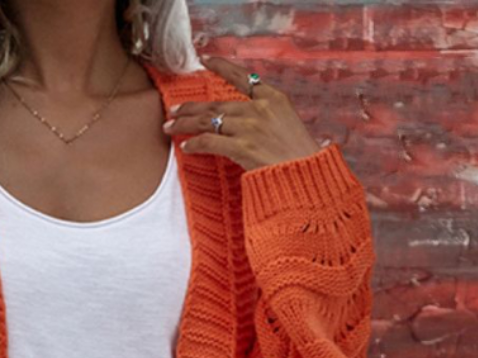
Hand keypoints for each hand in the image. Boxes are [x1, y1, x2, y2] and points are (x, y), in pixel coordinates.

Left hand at [162, 53, 321, 171]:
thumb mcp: (289, 126)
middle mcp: (260, 108)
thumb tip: (248, 122)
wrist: (307, 177)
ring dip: (185, 123)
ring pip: (209, 119)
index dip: (222, 67)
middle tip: (174, 110)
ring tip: (170, 126)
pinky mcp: (242, 147)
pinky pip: (210, 141)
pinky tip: (186, 146)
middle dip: (191, 107)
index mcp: (274, 99)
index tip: (206, 60)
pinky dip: (195, 144)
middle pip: (217, 103)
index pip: (243, 77)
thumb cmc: (300, 159)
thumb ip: (269, 118)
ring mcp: (250, 127)